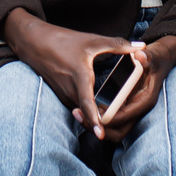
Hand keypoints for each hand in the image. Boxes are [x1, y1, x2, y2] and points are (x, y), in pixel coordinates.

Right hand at [1, 10, 175, 141]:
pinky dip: (88, 109)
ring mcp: (64, 95)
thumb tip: (141, 46)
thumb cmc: (62, 41)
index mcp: (79, 77)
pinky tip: (100, 107)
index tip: (101, 134)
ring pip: (83, 111)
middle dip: (102, 121)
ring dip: (96, 116)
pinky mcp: (62, 95)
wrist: (34, 43)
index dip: (94, 120)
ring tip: (114, 118)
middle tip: (120, 126)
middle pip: (88, 113)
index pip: (87, 104)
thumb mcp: (92, 41)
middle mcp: (70, 90)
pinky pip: (78, 107)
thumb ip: (117, 45)